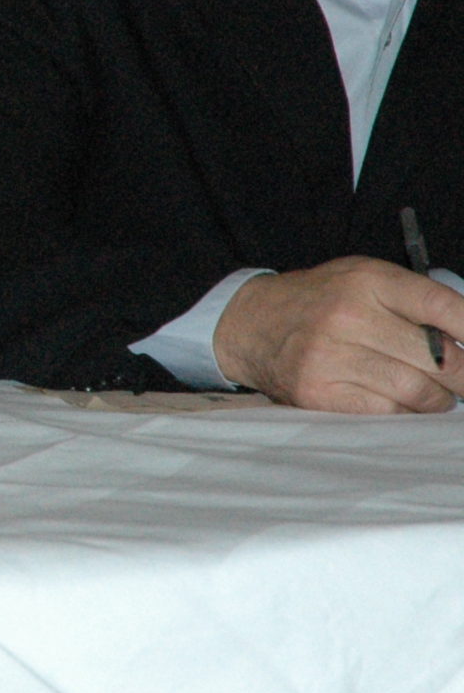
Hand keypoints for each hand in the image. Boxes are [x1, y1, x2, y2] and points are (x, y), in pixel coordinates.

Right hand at [212, 257, 463, 411]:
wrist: (250, 323)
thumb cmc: (321, 301)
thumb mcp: (363, 279)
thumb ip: (414, 300)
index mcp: (366, 281)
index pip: (442, 306)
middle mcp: (348, 317)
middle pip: (439, 358)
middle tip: (463, 381)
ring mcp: (330, 357)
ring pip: (419, 392)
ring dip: (438, 399)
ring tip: (435, 394)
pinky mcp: (318, 393)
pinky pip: (387, 413)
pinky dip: (404, 412)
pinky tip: (400, 400)